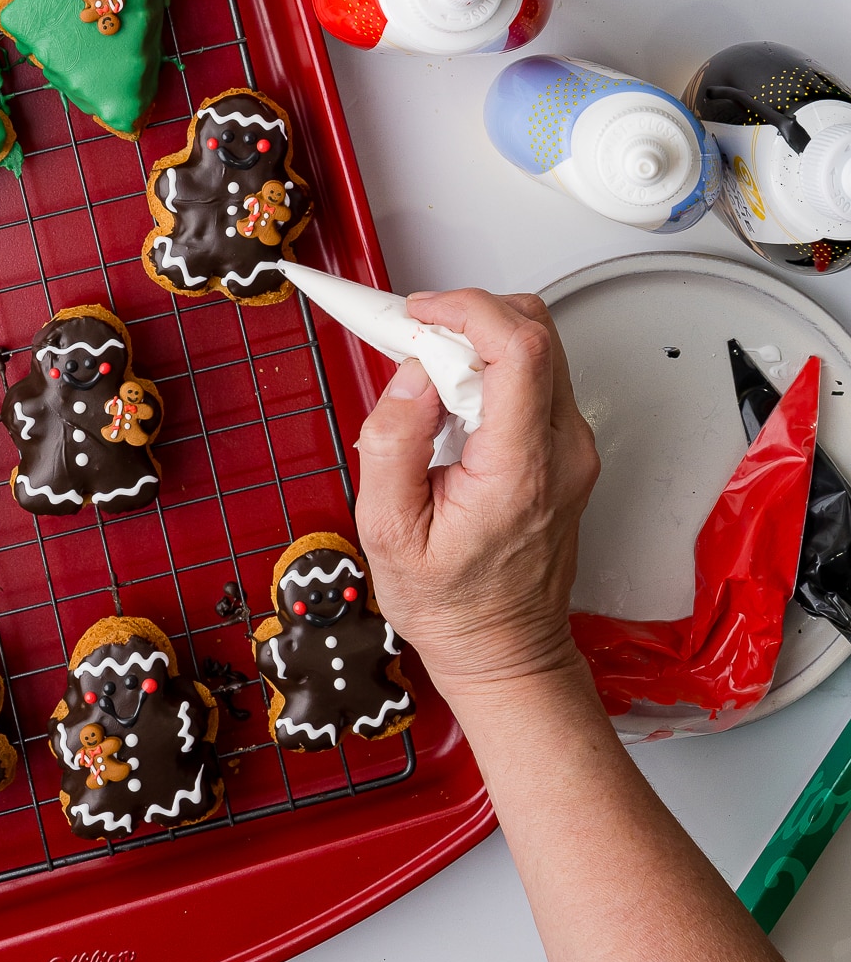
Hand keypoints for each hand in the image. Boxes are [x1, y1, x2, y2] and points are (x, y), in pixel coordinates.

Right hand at [354, 290, 599, 701]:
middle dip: (469, 316)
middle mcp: (563, 450)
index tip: (419, 313)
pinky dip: (490, 367)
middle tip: (415, 339)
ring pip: (538, 347)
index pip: (520, 348)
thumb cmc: (452, 607)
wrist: (505, 652)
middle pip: (536, 331)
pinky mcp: (567, 450)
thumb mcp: (388, 534)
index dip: (466, 309)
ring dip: (479, 340)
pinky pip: (535, 378)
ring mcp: (573, 448)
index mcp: (522, 468)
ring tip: (427, 374)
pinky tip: (451, 400)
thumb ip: (393, 444)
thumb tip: (410, 376)